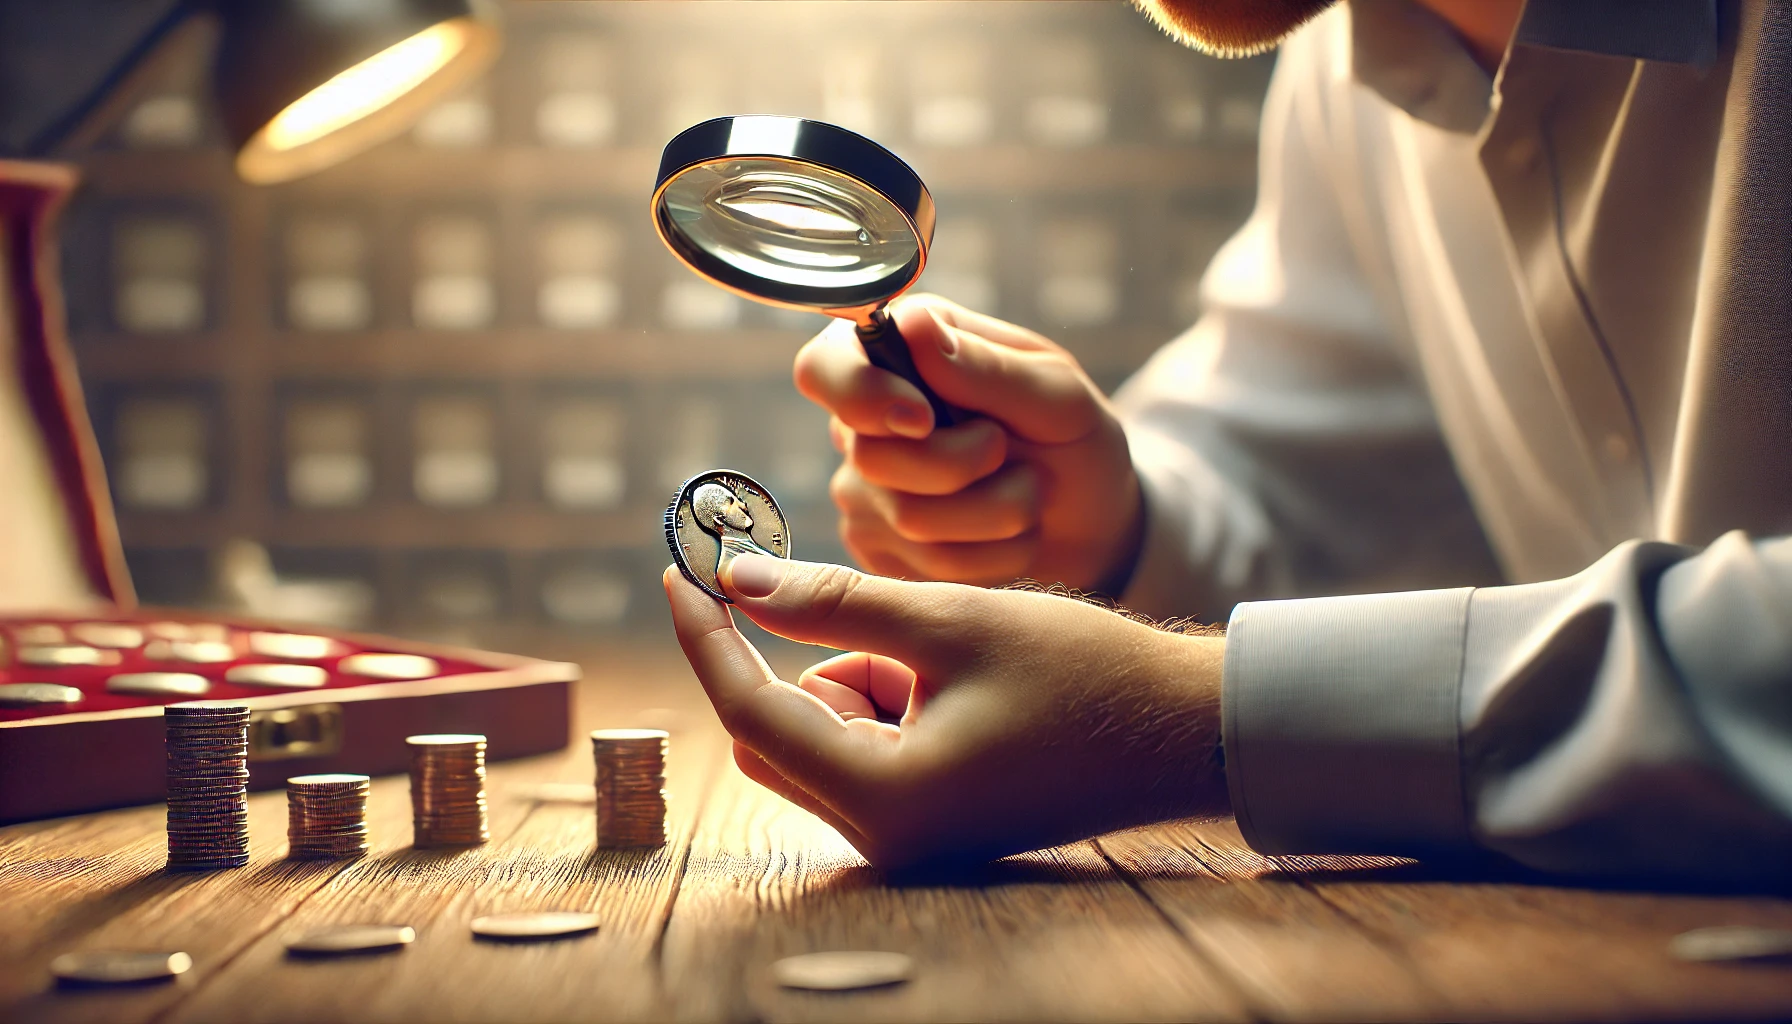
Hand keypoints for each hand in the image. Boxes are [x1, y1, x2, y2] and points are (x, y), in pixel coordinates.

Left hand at [663, 555, 1228, 868]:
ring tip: (950, 650)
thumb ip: (831, 602)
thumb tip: (735, 578)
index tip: (679, 569)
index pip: (753, 713)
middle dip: (798, 656)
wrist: (1186, 732)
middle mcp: (887, 838)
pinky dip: (887, 694)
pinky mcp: (930, 820)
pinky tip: (962, 677)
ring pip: (825, 732)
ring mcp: (909, 836)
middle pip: (777, 735)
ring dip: (858, 672)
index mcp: (887, 800)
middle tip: (814, 582)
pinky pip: (867, 745)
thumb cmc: (1084, 672)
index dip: (709, 635)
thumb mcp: (950, 621)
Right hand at [795, 295, 1143, 590]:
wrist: (1092, 526)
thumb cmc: (1072, 441)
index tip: (924, 419)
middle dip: (963, 465)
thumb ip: (987, 367)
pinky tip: (1010, 537)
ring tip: (1028, 495)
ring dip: (996, 512)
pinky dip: (991, 556)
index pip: (824, 368)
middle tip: (1009, 454)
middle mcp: (864, 425)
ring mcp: (867, 494)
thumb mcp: (1056, 394)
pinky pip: (927, 568)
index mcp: (899, 356)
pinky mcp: (883, 554)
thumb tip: (915, 327)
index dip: (862, 395)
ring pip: (909, 518)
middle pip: (872, 457)